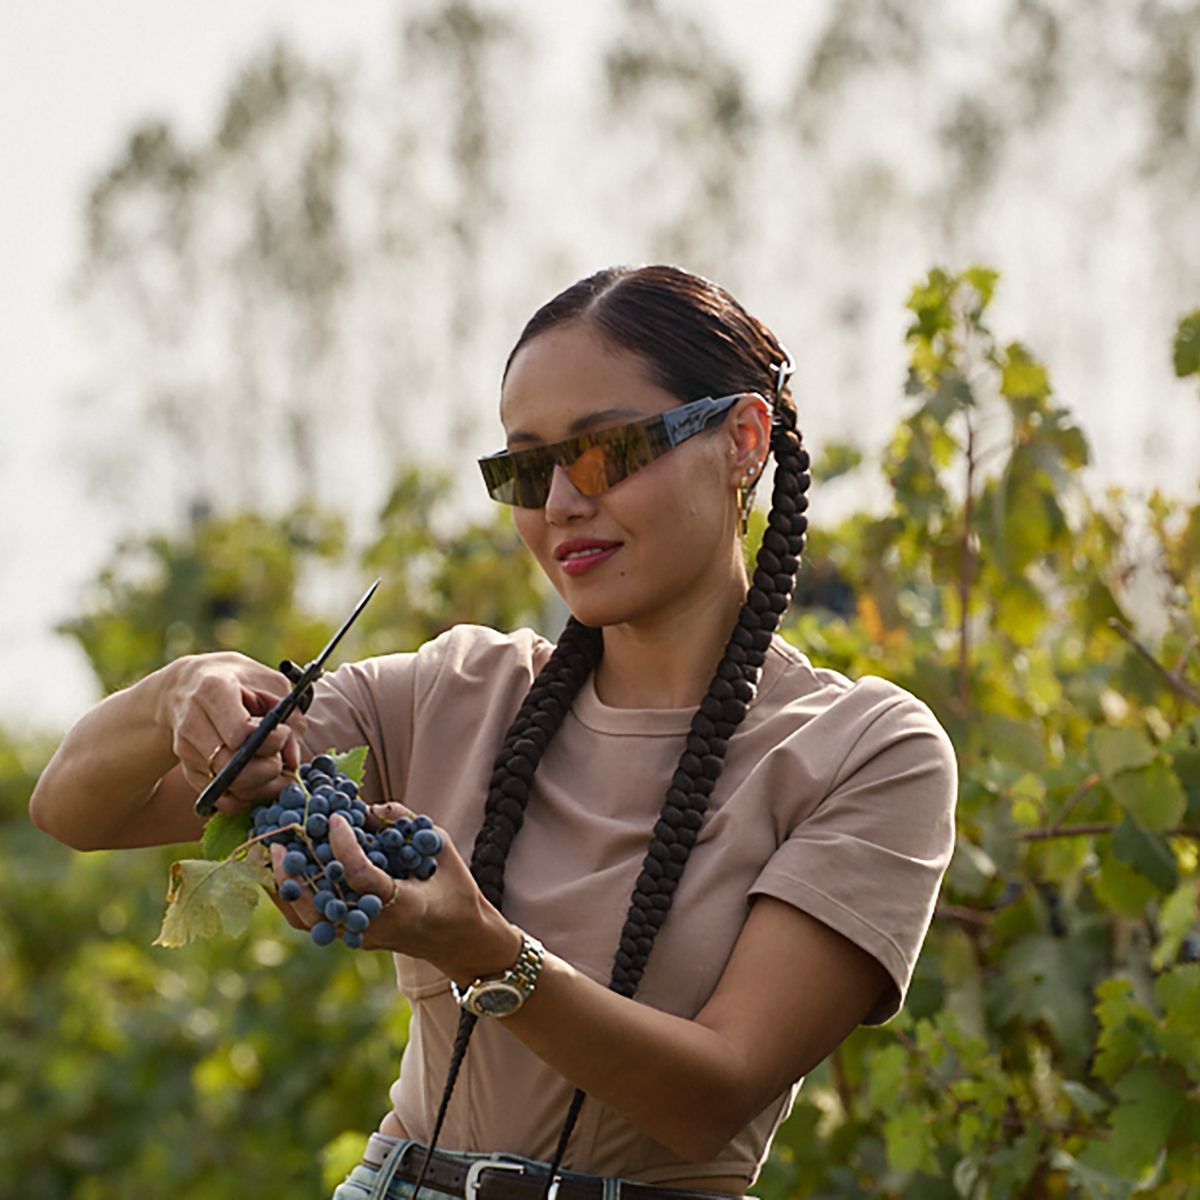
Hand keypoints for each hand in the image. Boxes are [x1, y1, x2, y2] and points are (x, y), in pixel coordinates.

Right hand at [160, 652, 304, 807]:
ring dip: (261, 788)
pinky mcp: (188, 769)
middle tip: (284, 762)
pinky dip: (244, 799)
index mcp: (213, 690)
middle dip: (267, 770)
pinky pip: (218, 798)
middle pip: (230, 766)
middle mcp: (192, 722)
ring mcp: (186, 749)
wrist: (188, 686)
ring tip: (278, 773)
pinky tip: (259, 785)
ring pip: (226, 786)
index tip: (283, 732)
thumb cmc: (238, 681)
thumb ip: (289, 717)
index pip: (240, 732)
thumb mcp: (269, 684)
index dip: (270, 740)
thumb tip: (293, 762)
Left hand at [268, 803, 519, 981]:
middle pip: (321, 906)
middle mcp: (376, 925)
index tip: (337, 817)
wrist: (457, 939)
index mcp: (403, 905)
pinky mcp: (351, 938)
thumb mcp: (441, 849)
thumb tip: (369, 808)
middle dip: (297, 872)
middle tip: (282, 838)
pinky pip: (314, 920)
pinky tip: (285, 871)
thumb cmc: (455, 891)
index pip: (361, 876)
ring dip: (287, 886)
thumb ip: (407, 824)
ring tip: (274, 854)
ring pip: (309, 919)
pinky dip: (296, 896)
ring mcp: (360, 936)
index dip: (344, 845)